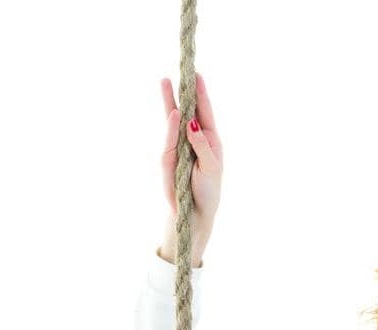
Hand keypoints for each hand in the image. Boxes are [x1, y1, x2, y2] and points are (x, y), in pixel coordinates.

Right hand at [160, 72, 222, 230]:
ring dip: (170, 101)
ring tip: (166, 81)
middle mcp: (192, 139)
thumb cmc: (208, 192)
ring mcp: (178, 146)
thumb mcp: (211, 168)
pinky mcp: (168, 157)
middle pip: (186, 110)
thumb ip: (202, 145)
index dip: (200, 93)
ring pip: (172, 119)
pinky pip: (169, 138)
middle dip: (182, 90)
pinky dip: (170, 126)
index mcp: (209, 139)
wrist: (193, 214)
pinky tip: (173, 113)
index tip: (197, 74)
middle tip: (179, 69)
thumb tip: (190, 122)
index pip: (204, 111)